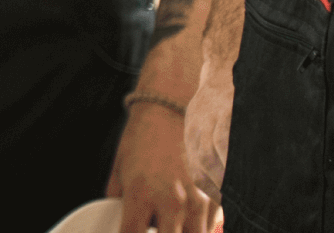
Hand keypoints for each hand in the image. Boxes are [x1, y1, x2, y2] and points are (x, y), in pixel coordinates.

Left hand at [107, 101, 218, 231]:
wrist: (171, 112)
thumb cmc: (142, 139)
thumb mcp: (119, 169)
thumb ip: (118, 200)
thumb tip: (117, 219)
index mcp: (142, 195)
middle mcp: (172, 202)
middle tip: (153, 227)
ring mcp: (198, 201)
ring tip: (170, 222)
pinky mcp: (216, 197)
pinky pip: (209, 226)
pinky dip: (198, 227)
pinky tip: (187, 216)